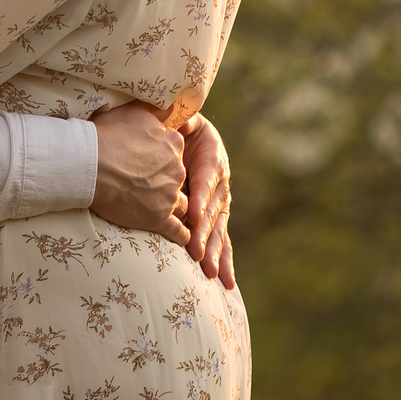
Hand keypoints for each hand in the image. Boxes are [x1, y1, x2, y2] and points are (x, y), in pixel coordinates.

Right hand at [89, 101, 189, 244]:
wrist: (89, 165)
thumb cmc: (106, 135)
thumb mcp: (135, 111)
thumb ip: (157, 110)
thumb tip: (173, 106)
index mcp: (174, 143)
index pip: (176, 150)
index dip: (163, 155)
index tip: (149, 160)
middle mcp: (178, 169)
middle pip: (179, 177)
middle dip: (168, 181)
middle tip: (148, 184)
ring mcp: (169, 196)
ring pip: (182, 203)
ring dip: (175, 206)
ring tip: (163, 209)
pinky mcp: (159, 219)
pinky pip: (179, 231)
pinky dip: (182, 235)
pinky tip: (183, 238)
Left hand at [181, 114, 235, 290]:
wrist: (190, 135)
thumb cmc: (178, 126)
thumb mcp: (180, 118)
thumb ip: (177, 118)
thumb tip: (174, 117)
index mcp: (212, 156)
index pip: (207, 177)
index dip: (201, 196)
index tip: (192, 213)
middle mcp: (220, 183)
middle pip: (214, 210)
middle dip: (204, 233)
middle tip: (194, 251)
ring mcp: (220, 203)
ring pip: (218, 230)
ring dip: (213, 251)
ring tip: (209, 271)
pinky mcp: (217, 218)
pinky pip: (222, 241)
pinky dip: (223, 261)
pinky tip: (226, 282)